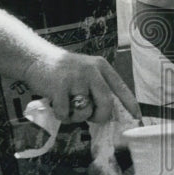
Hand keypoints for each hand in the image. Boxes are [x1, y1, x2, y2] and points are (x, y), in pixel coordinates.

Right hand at [23, 49, 140, 124]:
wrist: (36, 58)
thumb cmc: (62, 70)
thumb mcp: (85, 70)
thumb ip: (97, 86)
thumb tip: (110, 112)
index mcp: (100, 66)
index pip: (120, 87)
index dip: (130, 103)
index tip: (137, 116)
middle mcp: (91, 71)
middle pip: (106, 103)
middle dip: (100, 116)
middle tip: (90, 117)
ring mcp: (75, 78)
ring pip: (85, 111)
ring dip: (76, 116)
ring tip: (68, 105)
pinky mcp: (59, 87)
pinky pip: (66, 114)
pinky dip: (61, 115)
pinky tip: (57, 104)